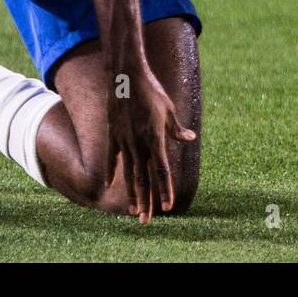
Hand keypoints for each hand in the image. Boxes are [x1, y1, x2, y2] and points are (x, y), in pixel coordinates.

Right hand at [105, 61, 196, 222]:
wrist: (126, 75)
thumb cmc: (151, 90)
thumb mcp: (169, 109)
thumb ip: (176, 128)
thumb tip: (189, 139)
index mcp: (155, 137)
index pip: (162, 170)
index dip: (165, 190)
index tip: (169, 207)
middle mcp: (139, 142)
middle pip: (144, 178)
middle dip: (147, 201)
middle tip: (147, 221)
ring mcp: (124, 139)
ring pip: (129, 173)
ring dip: (132, 193)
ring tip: (133, 211)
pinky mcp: (113, 134)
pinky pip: (113, 158)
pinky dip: (112, 172)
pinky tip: (108, 186)